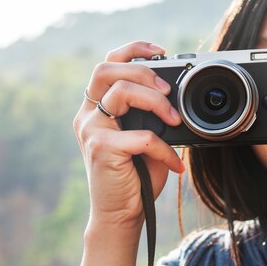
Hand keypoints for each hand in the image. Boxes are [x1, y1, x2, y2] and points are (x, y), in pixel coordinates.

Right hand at [73, 41, 184, 233]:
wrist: (122, 215)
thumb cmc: (136, 176)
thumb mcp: (146, 137)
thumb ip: (152, 114)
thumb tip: (178, 94)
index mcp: (96, 107)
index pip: (107, 64)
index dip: (132, 50)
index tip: (160, 52)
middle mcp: (88, 114)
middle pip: (106, 69)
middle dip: (143, 72)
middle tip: (168, 91)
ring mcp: (91, 130)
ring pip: (121, 92)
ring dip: (156, 101)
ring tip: (175, 119)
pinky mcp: (100, 148)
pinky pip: (141, 136)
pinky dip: (165, 149)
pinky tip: (176, 164)